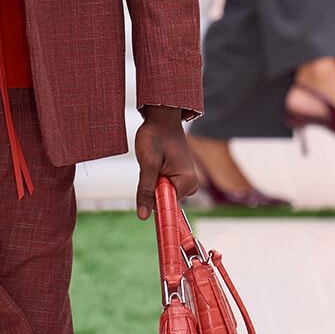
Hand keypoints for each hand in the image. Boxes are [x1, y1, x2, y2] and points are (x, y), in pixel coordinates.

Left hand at [134, 105, 197, 220]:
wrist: (161, 118)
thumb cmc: (155, 136)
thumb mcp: (148, 164)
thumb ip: (146, 190)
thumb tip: (144, 216)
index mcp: (188, 183)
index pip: (166, 206)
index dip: (152, 202)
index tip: (145, 195)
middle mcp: (191, 184)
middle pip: (163, 200)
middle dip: (151, 187)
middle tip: (149, 166)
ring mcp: (185, 181)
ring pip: (160, 192)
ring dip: (151, 181)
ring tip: (152, 162)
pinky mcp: (179, 177)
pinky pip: (162, 185)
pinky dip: (153, 177)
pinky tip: (155, 163)